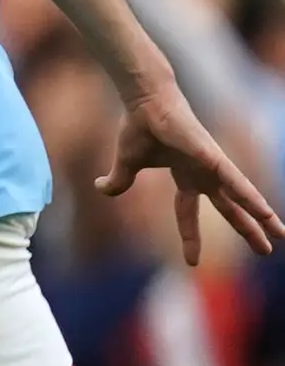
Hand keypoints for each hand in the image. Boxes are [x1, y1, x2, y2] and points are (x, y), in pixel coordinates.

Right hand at [101, 83, 284, 263]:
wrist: (144, 103)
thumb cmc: (138, 127)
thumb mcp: (126, 163)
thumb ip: (119, 181)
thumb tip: (100, 189)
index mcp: (185, 176)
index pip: (188, 212)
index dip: (190, 236)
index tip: (192, 262)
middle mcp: (204, 173)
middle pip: (230, 208)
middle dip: (248, 229)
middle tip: (266, 250)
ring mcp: (212, 166)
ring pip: (242, 197)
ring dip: (262, 218)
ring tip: (280, 235)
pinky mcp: (213, 158)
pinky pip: (237, 183)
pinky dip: (251, 198)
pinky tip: (266, 212)